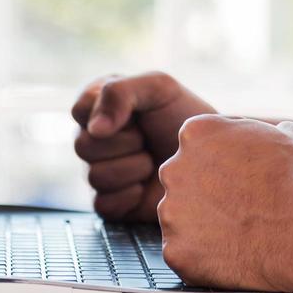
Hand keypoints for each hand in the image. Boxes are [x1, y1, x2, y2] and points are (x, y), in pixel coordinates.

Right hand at [71, 71, 216, 221]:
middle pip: (84, 146)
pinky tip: (147, 187)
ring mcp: (101, 172)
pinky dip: (130, 196)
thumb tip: (94, 129)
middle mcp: (95, 140)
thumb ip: (120, 93)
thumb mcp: (158, 87)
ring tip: (154, 162)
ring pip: (95, 176)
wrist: (213, 156)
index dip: (108, 114)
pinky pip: (103, 204)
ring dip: (133, 168)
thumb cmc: (185, 117)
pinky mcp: (112, 203)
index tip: (137, 115)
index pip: (79, 110)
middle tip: (149, 139)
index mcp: (100, 106)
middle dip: (127, 143)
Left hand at [157, 115, 292, 291]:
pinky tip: (232, 258)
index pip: (195, 145)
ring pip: (180, 220)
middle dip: (204, 194)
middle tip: (237, 209)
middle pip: (181, 181)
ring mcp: (171, 213)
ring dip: (201, 228)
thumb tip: (278, 133)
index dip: (219, 163)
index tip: (239, 178)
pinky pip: (184, 255)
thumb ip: (267, 133)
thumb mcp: (292, 136)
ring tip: (240, 236)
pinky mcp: (177, 253)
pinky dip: (202, 260)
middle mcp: (175, 169)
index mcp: (197, 133)